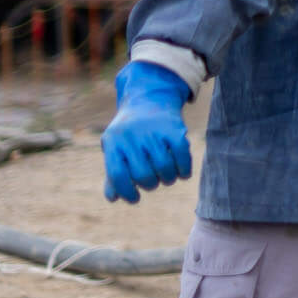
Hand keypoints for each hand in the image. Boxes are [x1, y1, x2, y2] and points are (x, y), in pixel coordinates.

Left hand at [102, 61, 193, 203]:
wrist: (149, 99)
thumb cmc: (130, 132)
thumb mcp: (116, 148)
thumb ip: (114, 173)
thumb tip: (114, 198)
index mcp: (113, 142)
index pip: (118, 175)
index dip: (126, 192)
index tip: (135, 199)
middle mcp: (132, 136)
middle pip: (143, 174)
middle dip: (150, 184)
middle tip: (152, 182)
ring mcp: (154, 131)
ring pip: (164, 168)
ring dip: (167, 179)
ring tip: (166, 178)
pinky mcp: (174, 129)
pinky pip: (182, 156)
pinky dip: (184, 169)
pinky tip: (182, 174)